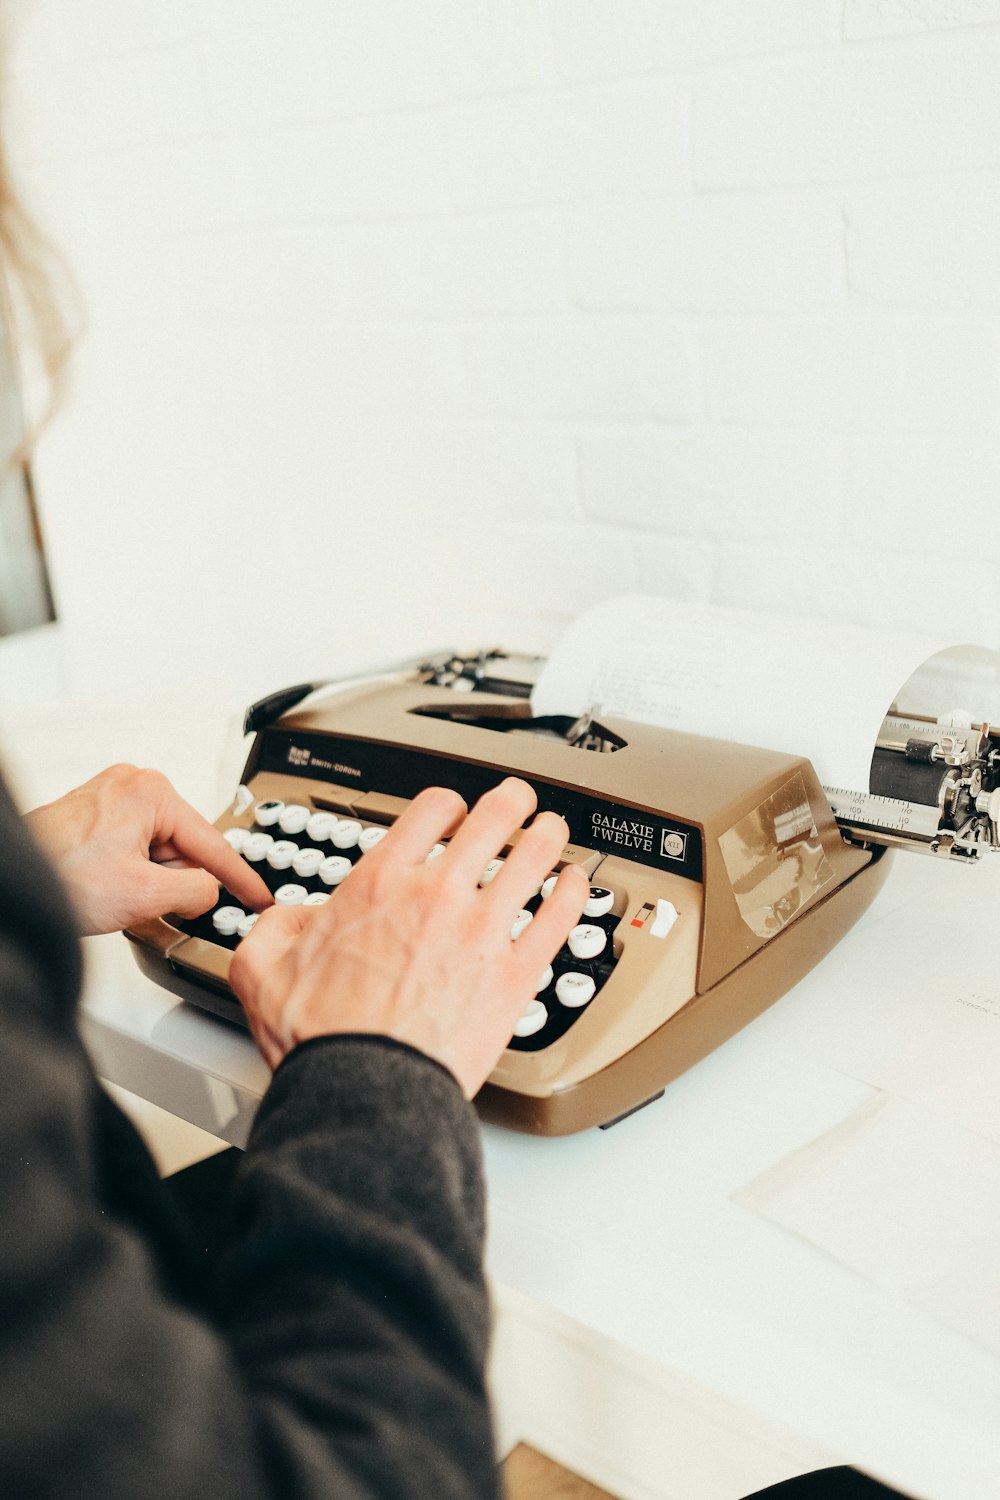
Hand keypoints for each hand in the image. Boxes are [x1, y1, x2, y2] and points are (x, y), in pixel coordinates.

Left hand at [25, 763, 272, 935]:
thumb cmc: (57, 876)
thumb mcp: (145, 894)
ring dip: (148, 881)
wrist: (11, 881)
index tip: (260, 897)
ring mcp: (112, 798)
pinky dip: (131, 876)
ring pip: (158, 853)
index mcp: (152, 792)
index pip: (213, 843)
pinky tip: (108, 890)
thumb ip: (196, 891)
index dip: (241, 879)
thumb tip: (208, 892)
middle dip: (173, 881)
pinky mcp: (95, 816)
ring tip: (114, 894)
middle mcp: (133, 786)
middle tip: (144, 901)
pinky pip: (135, 850)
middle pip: (183, 848)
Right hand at [229, 778, 589, 1095]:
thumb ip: (273, 929)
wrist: (364, 1090)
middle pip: (494, 818)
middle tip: (520, 801)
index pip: (431, 809)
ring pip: (536, 857)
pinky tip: (578, 886)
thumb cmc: (322, 1038)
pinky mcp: (515, 974)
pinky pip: (560, 917)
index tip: (454, 813)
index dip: (448, 804)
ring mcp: (482, 931)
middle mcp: (437, 895)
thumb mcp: (262, 970)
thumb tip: (288, 918)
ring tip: (554, 831)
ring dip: (550, 836)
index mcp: (380, 883)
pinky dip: (575, 893)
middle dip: (513, 801)